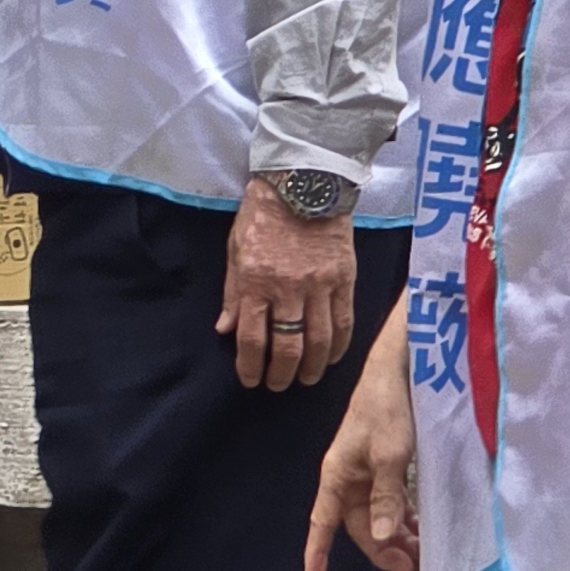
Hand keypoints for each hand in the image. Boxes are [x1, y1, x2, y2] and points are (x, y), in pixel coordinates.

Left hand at [221, 179, 357, 388]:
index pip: (252, 338)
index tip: (250, 380)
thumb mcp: (235, 250)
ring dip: (312, 367)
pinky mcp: (344, 280)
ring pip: (319, 340)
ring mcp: (320, 286)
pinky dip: (338, 346)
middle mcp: (289, 289)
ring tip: (306, 379)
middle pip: (288, 346)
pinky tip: (331, 358)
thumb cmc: (262, 215)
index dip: (250, 366)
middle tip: (277, 385)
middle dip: (281, 373)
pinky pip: (344, 322)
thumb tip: (225, 329)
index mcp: (256, 282)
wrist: (304, 185)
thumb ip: (233, 293)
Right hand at [305, 316, 418, 570]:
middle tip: (413, 566)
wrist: (399, 370)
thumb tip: (381, 536)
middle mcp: (349, 478)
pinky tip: (421, 528)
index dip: (317, 551)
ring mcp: (368, 472)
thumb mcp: (391, 454)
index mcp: (339, 475)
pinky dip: (405, 518)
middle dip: (382, 548)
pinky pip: (391, 502)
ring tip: (423, 552)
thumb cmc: (388, 409)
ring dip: (397, 535)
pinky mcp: (386, 465)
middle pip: (359, 526)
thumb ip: (387, 496)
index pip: (323, 521)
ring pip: (378, 516)